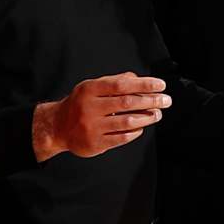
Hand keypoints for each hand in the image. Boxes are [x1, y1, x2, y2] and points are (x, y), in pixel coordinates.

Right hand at [33, 73, 170, 159]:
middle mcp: (90, 108)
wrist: (57, 127)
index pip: (122, 84)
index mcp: (90, 90)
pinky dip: (135, 132)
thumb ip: (114, 82)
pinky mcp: (95, 143)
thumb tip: (138, 79)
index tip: (161, 85)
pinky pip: (121, 138)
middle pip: (127, 103)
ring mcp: (92, 127)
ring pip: (127, 122)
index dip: (144, 84)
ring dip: (147, 117)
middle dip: (150, 101)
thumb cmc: (80, 104)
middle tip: (166, 100)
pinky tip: (142, 127)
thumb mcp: (92, 87)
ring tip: (157, 114)